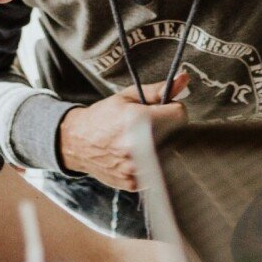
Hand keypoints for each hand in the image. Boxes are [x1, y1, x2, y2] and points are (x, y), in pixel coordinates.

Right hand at [58, 72, 188, 190]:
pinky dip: (151, 163)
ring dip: (161, 147)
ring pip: (168, 155)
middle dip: (168, 129)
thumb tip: (184, 79)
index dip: (172, 110)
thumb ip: (158, 90)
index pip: (180, 115)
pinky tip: (137, 156)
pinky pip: (156, 171)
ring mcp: (136, 168)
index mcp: (138, 121)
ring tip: (142, 141)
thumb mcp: (128, 96)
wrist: (77, 142)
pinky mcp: (134, 183)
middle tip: (149, 126)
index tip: (162, 111)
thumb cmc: (102, 117)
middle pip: (176, 136)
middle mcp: (138, 147)